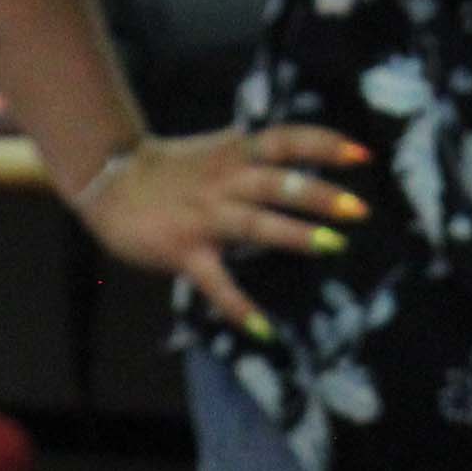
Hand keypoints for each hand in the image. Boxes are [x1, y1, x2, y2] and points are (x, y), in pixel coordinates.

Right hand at [68, 125, 373, 337]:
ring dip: (295, 235)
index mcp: (233, 155)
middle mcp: (224, 182)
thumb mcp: (212, 148)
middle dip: (319, 195)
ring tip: (331, 246)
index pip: (285, 140)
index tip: (361, 155)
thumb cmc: (169, 169)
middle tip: (358, 211)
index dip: (323, 144)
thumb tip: (291, 140)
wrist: (110, 182)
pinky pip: (216, 284)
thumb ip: (248, 149)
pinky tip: (263, 329)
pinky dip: (238, 307)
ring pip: (256, 224)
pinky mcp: (185, 252)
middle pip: (278, 183)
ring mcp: (205, 218)